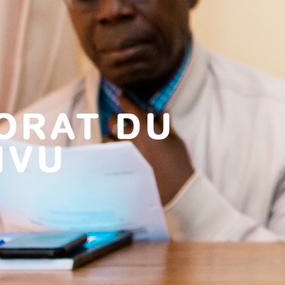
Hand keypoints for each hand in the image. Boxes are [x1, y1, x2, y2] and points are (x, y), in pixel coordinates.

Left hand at [112, 88, 193, 203]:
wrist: (175, 188)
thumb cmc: (178, 162)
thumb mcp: (175, 139)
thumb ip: (165, 124)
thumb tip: (160, 113)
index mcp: (146, 128)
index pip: (131, 108)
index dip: (125, 99)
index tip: (122, 95)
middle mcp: (130, 139)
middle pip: (113, 122)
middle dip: (115, 119)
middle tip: (119, 121)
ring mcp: (122, 154)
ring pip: (106, 139)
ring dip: (110, 137)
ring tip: (115, 139)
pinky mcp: (119, 168)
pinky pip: (107, 156)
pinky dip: (109, 152)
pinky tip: (115, 154)